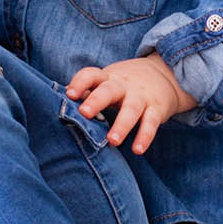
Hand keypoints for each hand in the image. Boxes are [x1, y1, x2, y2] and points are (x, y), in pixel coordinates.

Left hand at [68, 53, 195, 152]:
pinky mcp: (156, 109)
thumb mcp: (107, 82)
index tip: (70, 94)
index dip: (80, 82)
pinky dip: (145, 137)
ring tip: (112, 141)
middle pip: (109, 90)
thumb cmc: (124, 83)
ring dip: (121, 125)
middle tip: (85, 113)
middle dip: (96, 100)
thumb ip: (87, 92)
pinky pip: (151, 123)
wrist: (164, 73)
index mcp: (107, 78)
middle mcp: (123, 85)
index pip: (91, 75)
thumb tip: (58, 104)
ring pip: (131, 109)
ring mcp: (141, 97)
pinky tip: (137, 150)